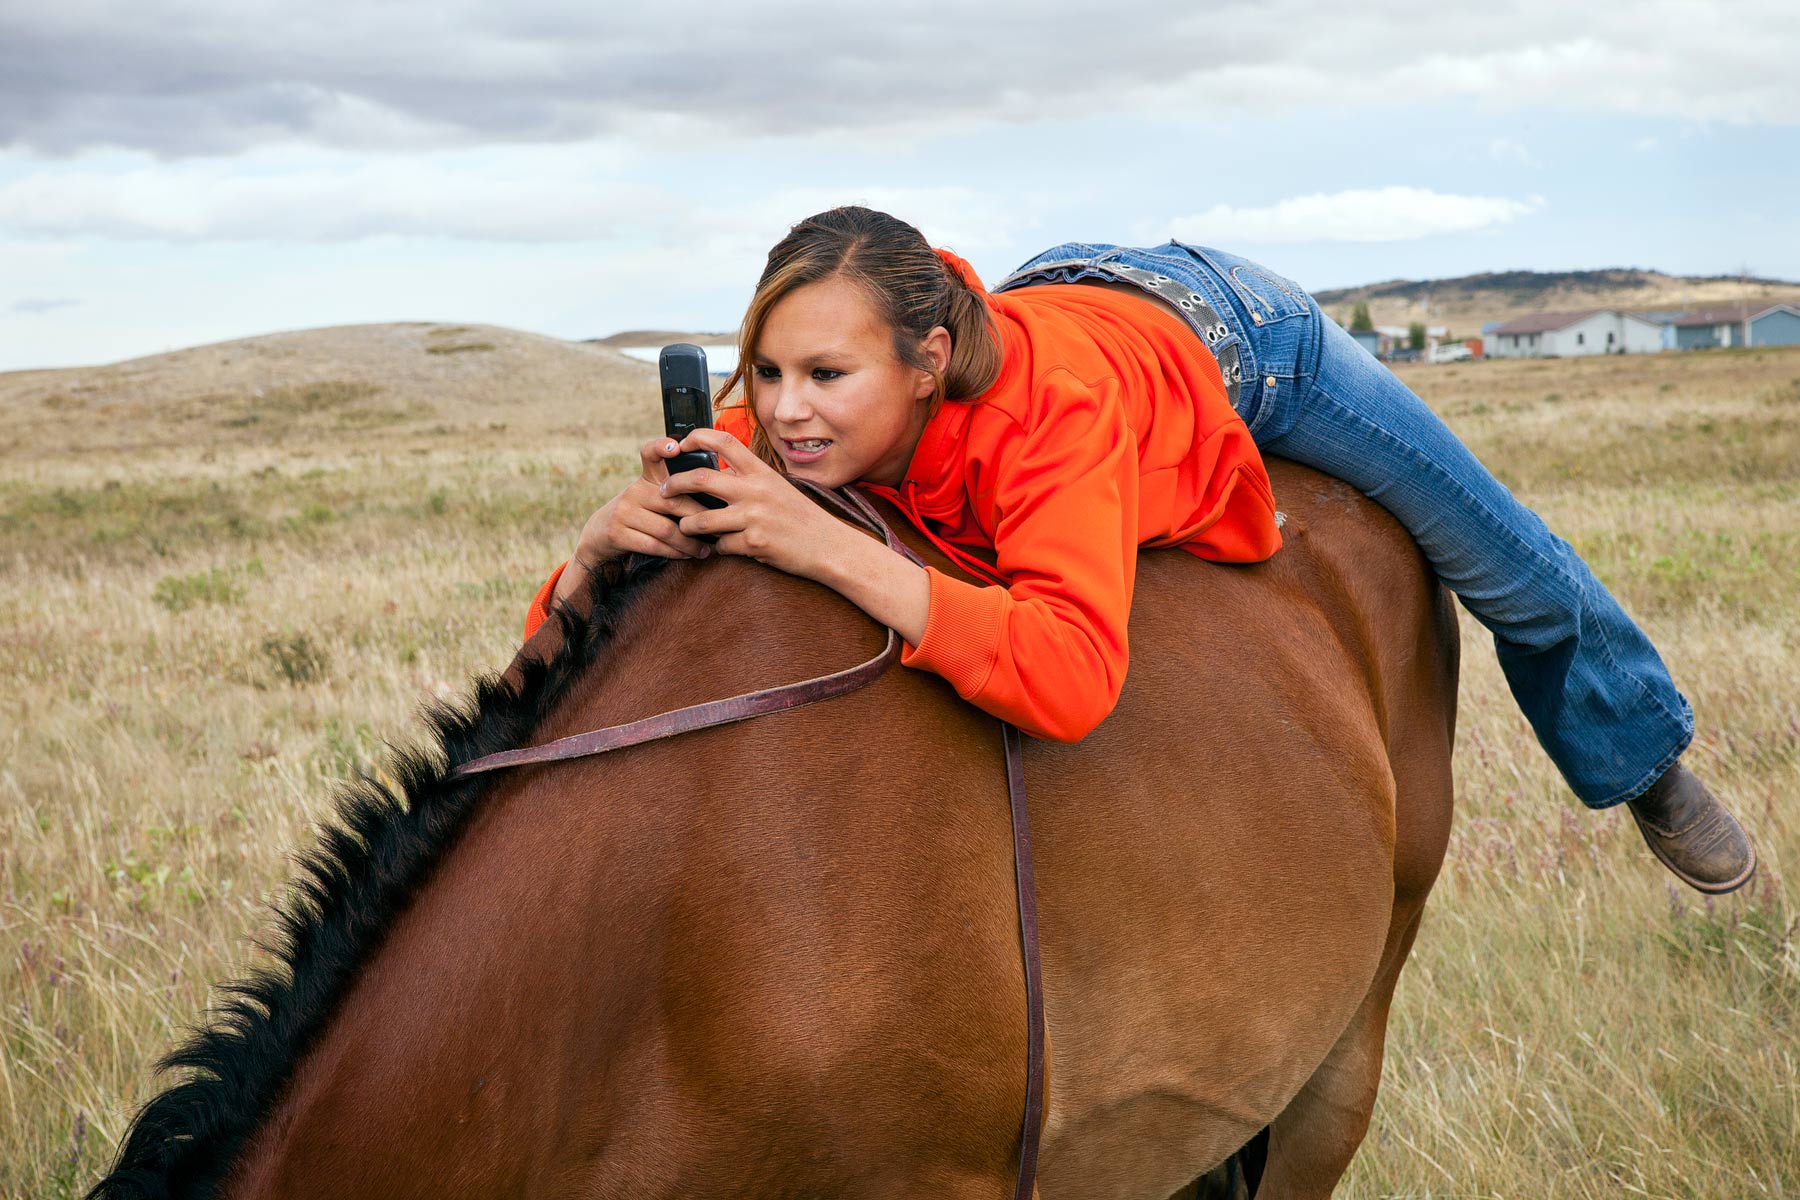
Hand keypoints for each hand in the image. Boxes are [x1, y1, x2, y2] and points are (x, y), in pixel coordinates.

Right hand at [575, 436, 715, 565]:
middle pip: (673, 502)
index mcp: (647, 479)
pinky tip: (688, 555)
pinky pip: (653, 545)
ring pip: (666, 529)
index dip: (660, 447)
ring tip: (706, 549)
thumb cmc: (642, 515)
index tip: (675, 447)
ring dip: (689, 542)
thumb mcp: (654, 497)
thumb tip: (717, 501)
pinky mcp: (618, 533)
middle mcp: (634, 491)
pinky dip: (675, 553)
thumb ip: (678, 493)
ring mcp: (624, 512)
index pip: (650, 454)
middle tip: (719, 529)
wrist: (601, 534)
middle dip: (699, 518)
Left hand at [659, 427, 849, 577]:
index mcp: (760, 472)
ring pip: (701, 519)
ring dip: (687, 525)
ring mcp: (754, 517)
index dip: (696, 437)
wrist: (828, 545)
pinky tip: (723, 547)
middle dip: (674, 485)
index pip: (723, 440)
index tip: (681, 444)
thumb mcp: (778, 487)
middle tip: (664, 492)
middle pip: (700, 478)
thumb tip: (718, 474)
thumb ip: (750, 479)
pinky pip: (721, 546)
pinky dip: (718, 548)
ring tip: (686, 527)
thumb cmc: (801, 517)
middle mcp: (755, 490)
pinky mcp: (754, 544)